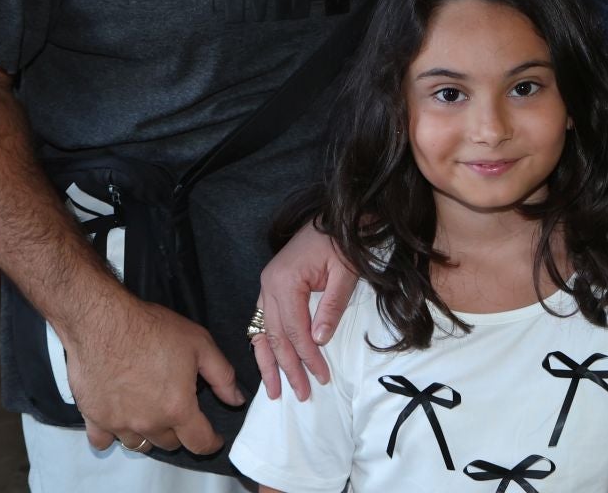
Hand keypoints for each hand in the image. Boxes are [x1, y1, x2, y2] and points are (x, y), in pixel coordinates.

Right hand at [63, 293, 242, 455]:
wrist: (104, 322)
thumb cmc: (153, 330)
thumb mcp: (201, 345)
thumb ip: (222, 377)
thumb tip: (236, 400)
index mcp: (177, 409)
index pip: (200, 443)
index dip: (211, 442)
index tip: (214, 438)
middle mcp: (148, 423)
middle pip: (170, 443)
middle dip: (180, 432)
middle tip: (181, 411)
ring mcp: (118, 424)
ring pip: (140, 444)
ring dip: (150, 434)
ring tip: (153, 414)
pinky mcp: (93, 418)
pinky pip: (104, 441)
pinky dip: (114, 435)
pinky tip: (120, 420)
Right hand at [253, 222, 356, 399]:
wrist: (337, 214)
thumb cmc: (343, 240)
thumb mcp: (344, 272)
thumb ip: (331, 307)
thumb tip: (319, 341)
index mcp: (284, 282)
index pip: (295, 331)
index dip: (307, 357)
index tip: (320, 378)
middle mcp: (268, 286)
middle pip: (276, 336)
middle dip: (287, 368)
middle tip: (300, 394)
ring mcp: (266, 286)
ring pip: (263, 332)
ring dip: (269, 363)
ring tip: (274, 392)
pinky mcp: (271, 286)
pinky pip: (263, 321)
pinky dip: (266, 344)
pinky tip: (268, 362)